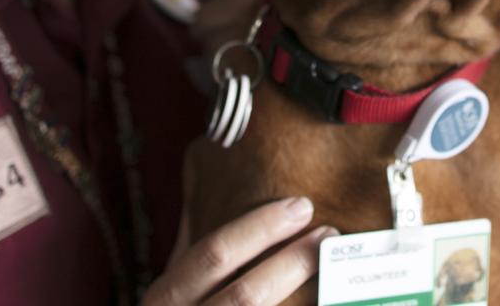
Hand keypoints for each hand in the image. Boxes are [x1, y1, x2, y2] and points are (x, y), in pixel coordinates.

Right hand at [143, 196, 333, 305]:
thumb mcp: (172, 291)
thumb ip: (197, 259)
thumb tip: (236, 203)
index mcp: (166, 298)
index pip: (213, 255)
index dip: (260, 228)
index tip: (300, 206)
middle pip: (247, 295)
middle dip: (292, 262)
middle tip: (328, 234)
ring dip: (304, 293)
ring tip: (334, 271)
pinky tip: (325, 299)